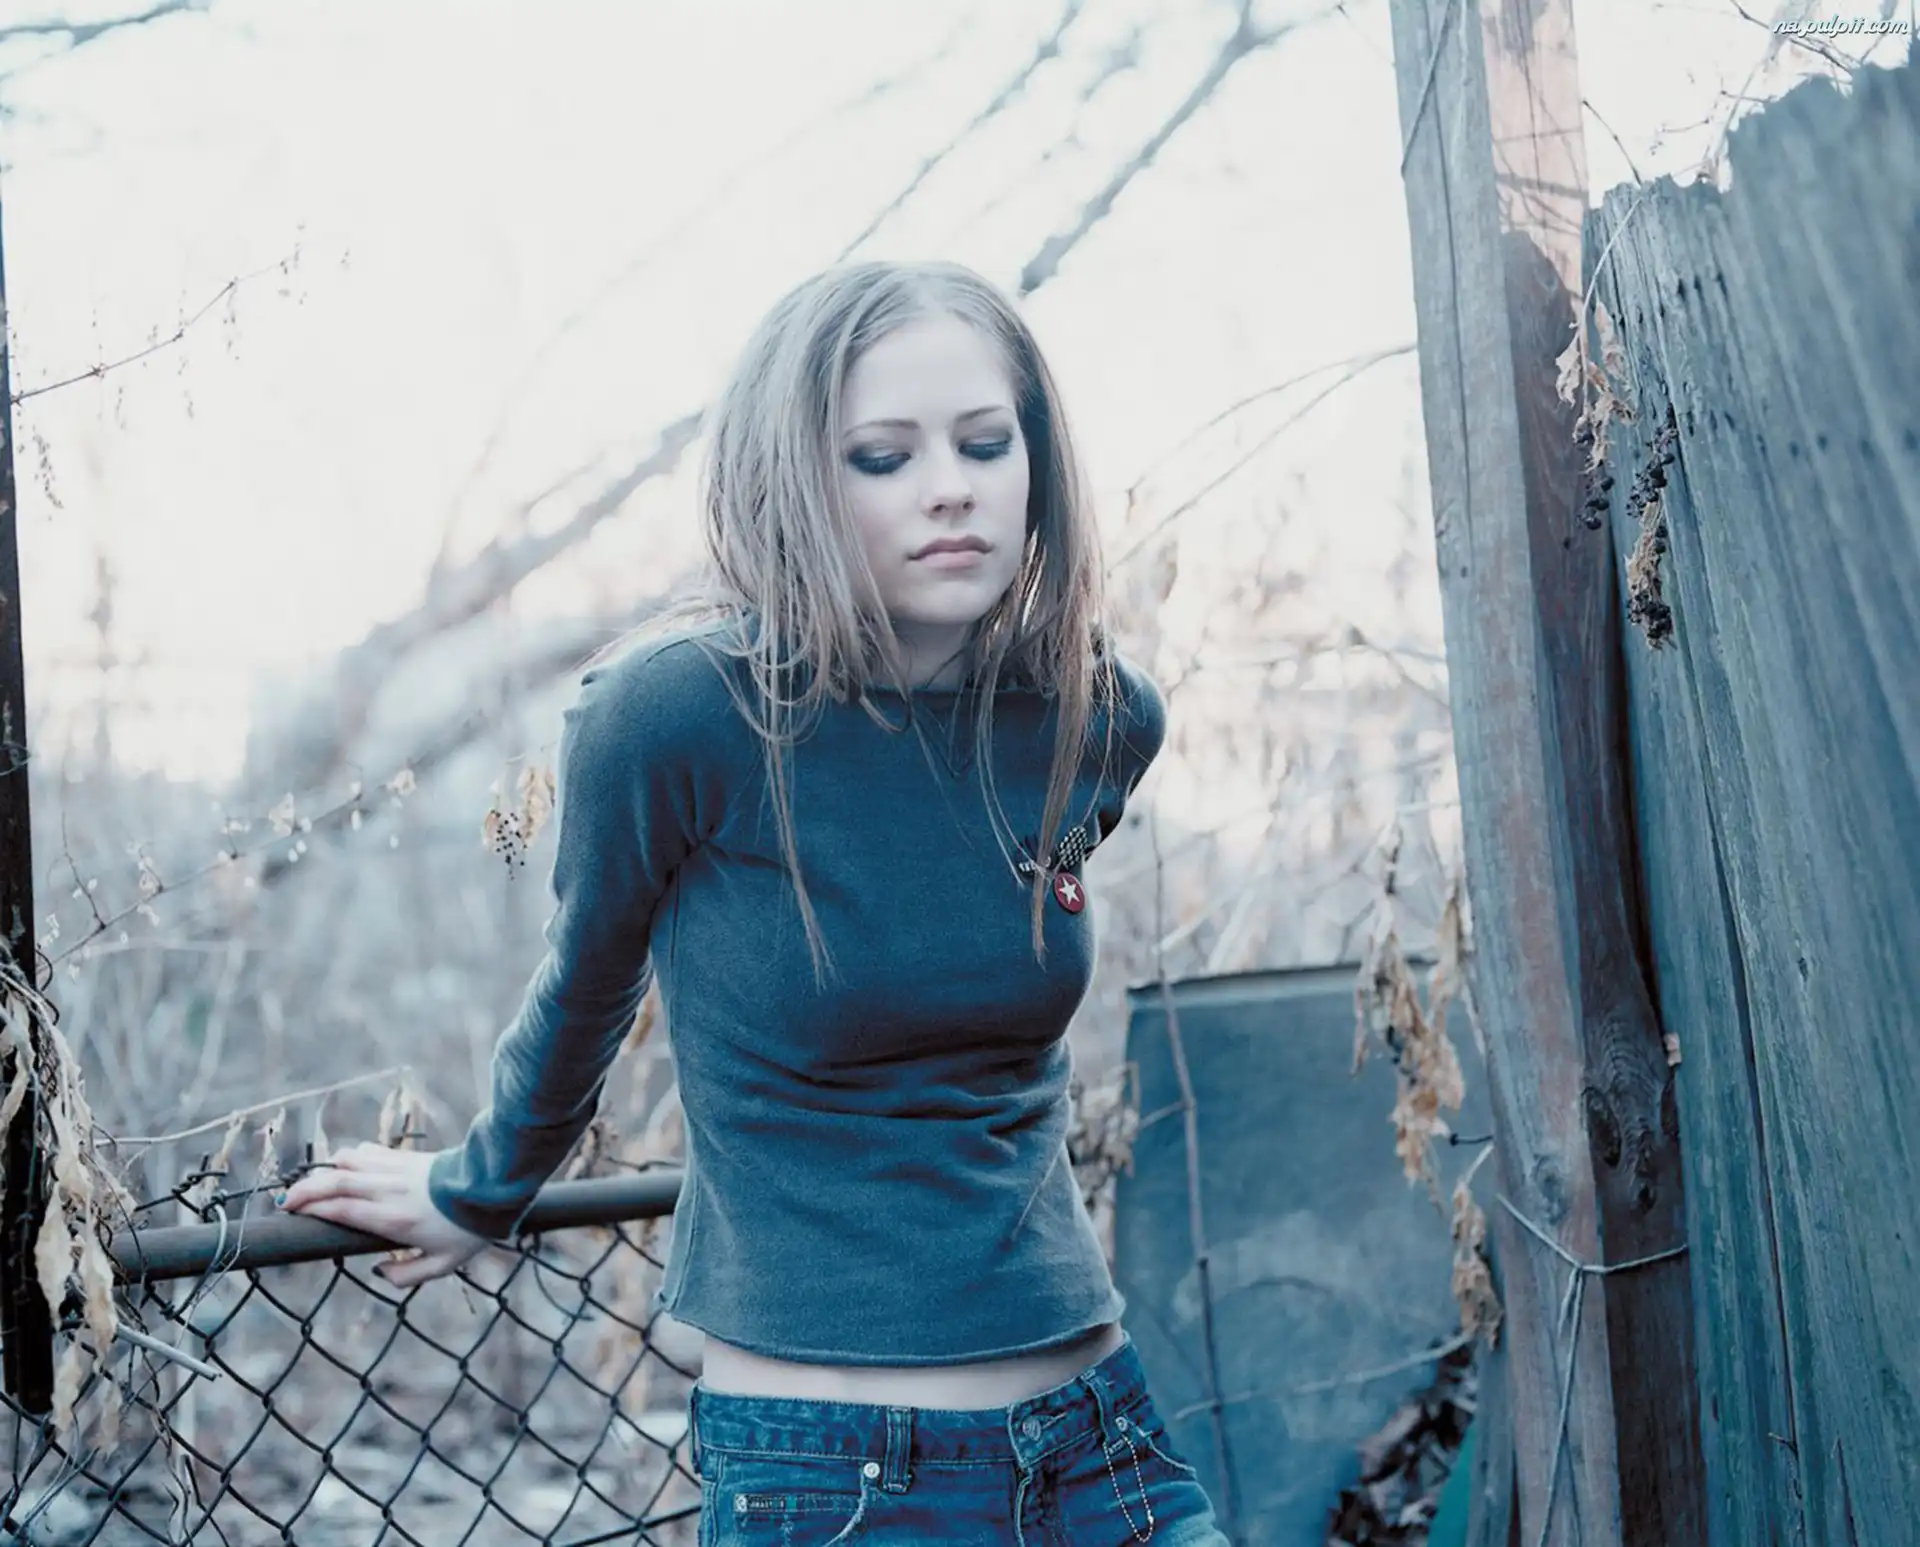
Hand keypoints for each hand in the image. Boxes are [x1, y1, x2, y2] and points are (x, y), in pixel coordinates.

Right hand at [278, 1143, 489, 1288]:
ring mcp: (396, 1170)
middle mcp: (388, 1190)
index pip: (340, 1209)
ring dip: (325, 1171)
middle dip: (304, 1190)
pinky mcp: (406, 1157)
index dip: (311, 1208)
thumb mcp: (443, 1265)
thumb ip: (407, 1276)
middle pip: (334, 1182)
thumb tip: (380, 1272)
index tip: (290, 1213)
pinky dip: (351, 1158)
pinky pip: (369, 1152)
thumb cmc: (469, 1229)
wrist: (493, 1187)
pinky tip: (346, 1167)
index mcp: (392, 1219)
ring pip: (348, 1162)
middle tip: (284, 1200)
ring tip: (312, 1185)